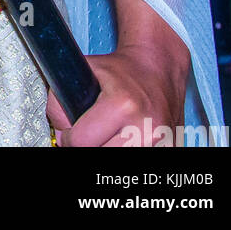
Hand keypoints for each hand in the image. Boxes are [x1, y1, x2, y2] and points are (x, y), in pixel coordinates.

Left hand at [48, 42, 188, 146]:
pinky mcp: (171, 149)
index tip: (70, 131)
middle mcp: (146, 127)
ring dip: (107, 149)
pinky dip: (126, 150)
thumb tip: (59, 132)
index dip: (69, 137)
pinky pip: (139, 160)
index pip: (82, 141)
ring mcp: (162, 142)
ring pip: (118, 162)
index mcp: (123, 105)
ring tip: (106, 136)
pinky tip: (123, 139)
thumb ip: (61, 99)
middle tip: (88, 134)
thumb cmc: (121, 69)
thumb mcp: (85, 71)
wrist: (159, 67)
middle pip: (100, 155)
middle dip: (88, 146)